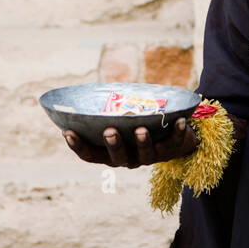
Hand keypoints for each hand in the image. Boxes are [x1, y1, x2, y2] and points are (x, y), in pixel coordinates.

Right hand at [62, 119, 199, 168]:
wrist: (174, 136)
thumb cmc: (139, 121)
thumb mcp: (121, 118)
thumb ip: (109, 108)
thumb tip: (88, 88)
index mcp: (111, 153)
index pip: (90, 155)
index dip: (78, 146)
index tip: (67, 131)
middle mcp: (129, 159)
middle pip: (117, 158)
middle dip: (113, 144)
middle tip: (109, 130)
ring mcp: (150, 157)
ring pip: (145, 155)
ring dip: (142, 141)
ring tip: (141, 129)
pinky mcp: (172, 150)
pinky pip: (175, 142)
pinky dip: (178, 131)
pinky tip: (181, 120)